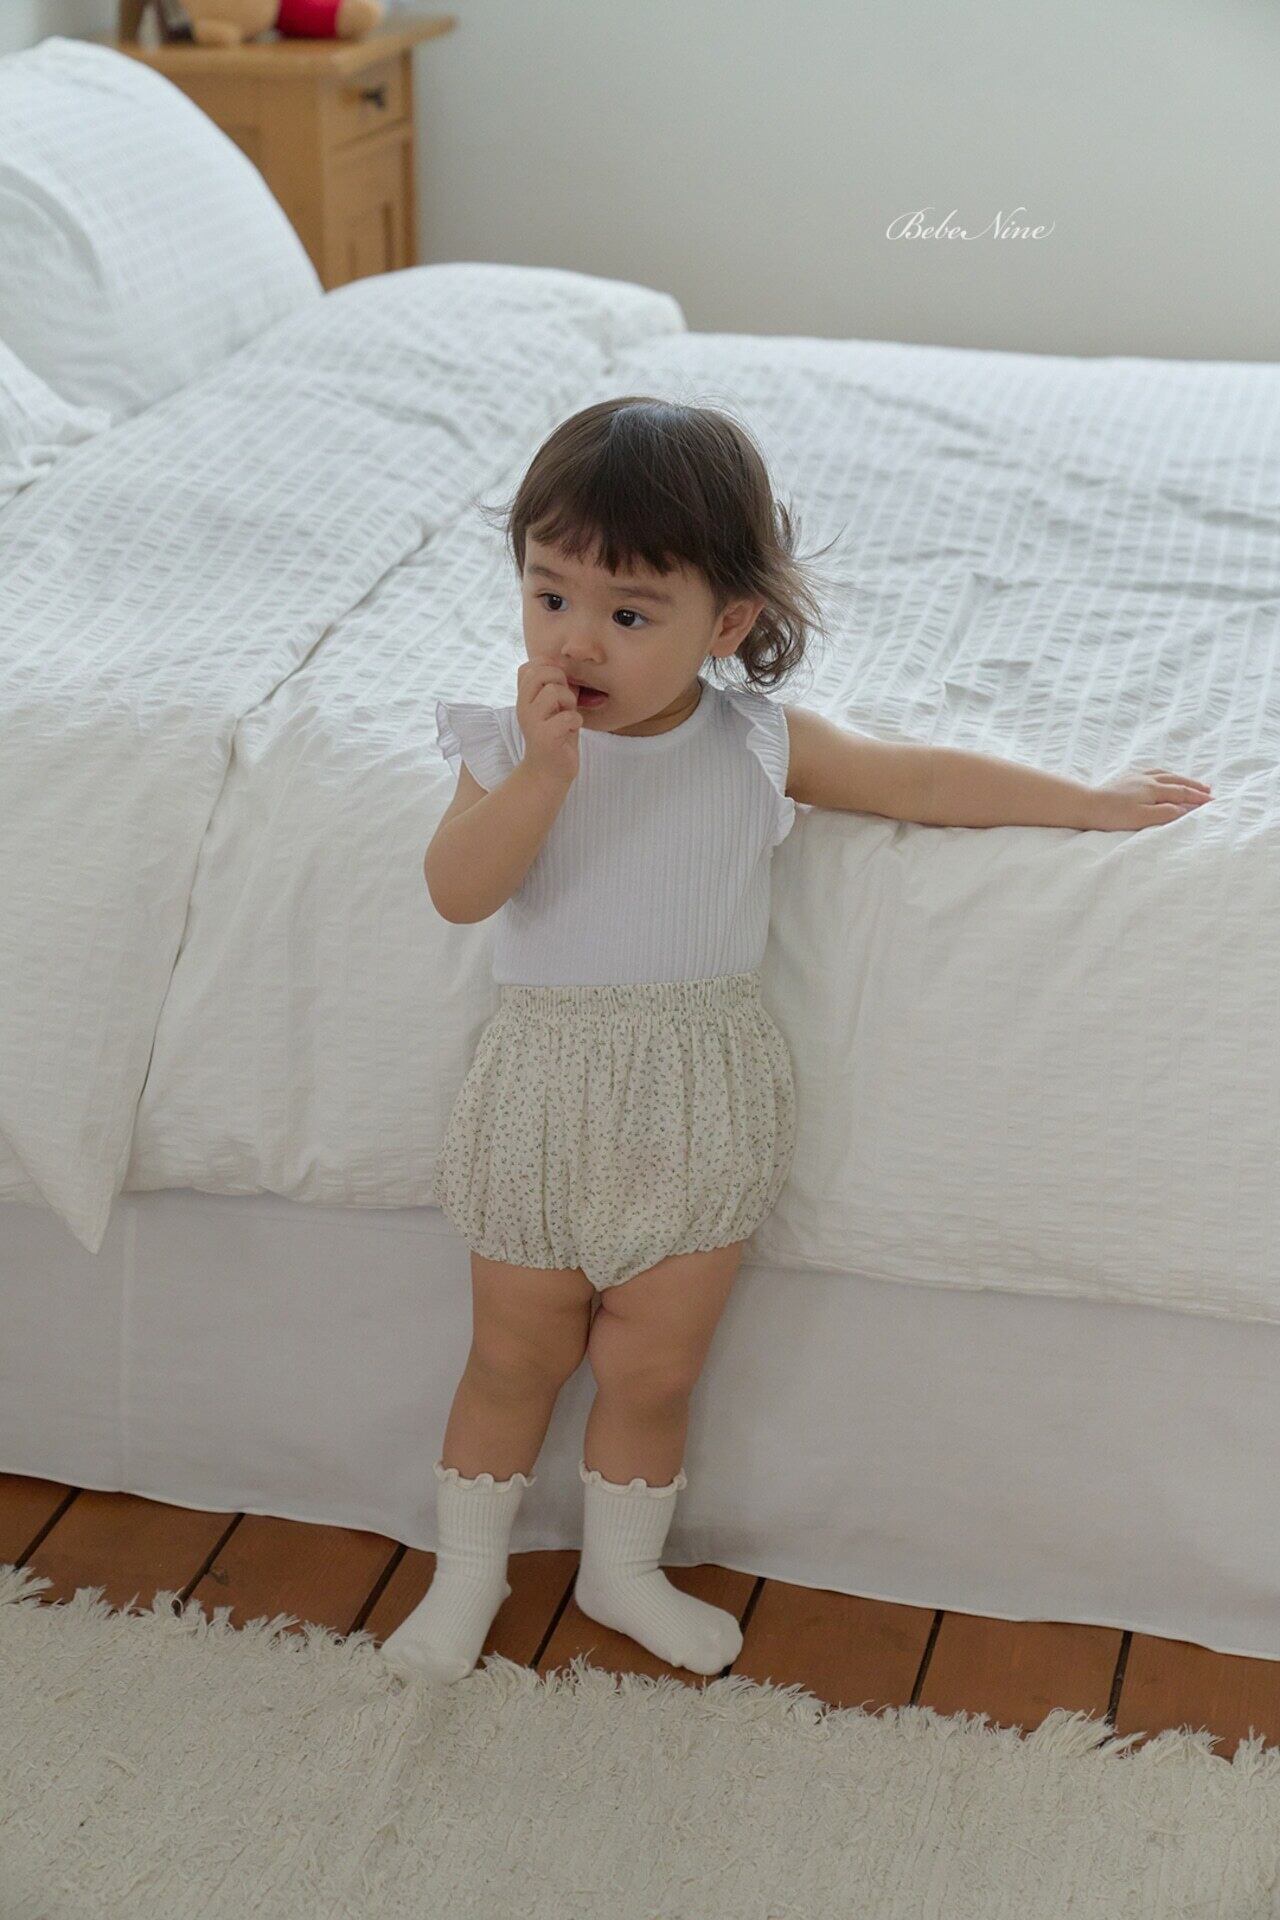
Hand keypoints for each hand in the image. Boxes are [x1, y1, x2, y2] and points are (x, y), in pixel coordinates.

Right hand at [515, 659, 582, 787]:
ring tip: (567, 717)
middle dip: (561, 681)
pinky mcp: (545, 737)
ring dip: (570, 703)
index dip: (549, 669)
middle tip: (565, 702)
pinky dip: (576, 722)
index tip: (558, 687)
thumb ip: (557, 686)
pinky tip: (571, 732)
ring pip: (555, 691)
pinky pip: (568, 717)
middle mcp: (522, 707)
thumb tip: (566, 663)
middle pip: (541, 672)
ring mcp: (532, 722)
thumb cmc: (556, 737)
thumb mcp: (555, 707)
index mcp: (524, 698)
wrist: (548, 774)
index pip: (529, 666)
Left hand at [1090, 768, 1212, 830]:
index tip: (1213, 802)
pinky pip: (1152, 772)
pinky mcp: (1126, 779)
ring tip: (1190, 782)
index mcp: (1152, 789)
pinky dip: (1164, 774)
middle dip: (1193, 785)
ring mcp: (1135, 777)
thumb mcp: (1142, 818)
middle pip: (1176, 780)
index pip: (1181, 793)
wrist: (1085, 805)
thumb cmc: (1112, 815)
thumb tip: (1185, 809)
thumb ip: (1165, 813)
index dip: (1198, 798)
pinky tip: (1162, 777)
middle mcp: (1146, 779)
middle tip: (1208, 790)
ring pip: (1164, 774)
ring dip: (1180, 778)